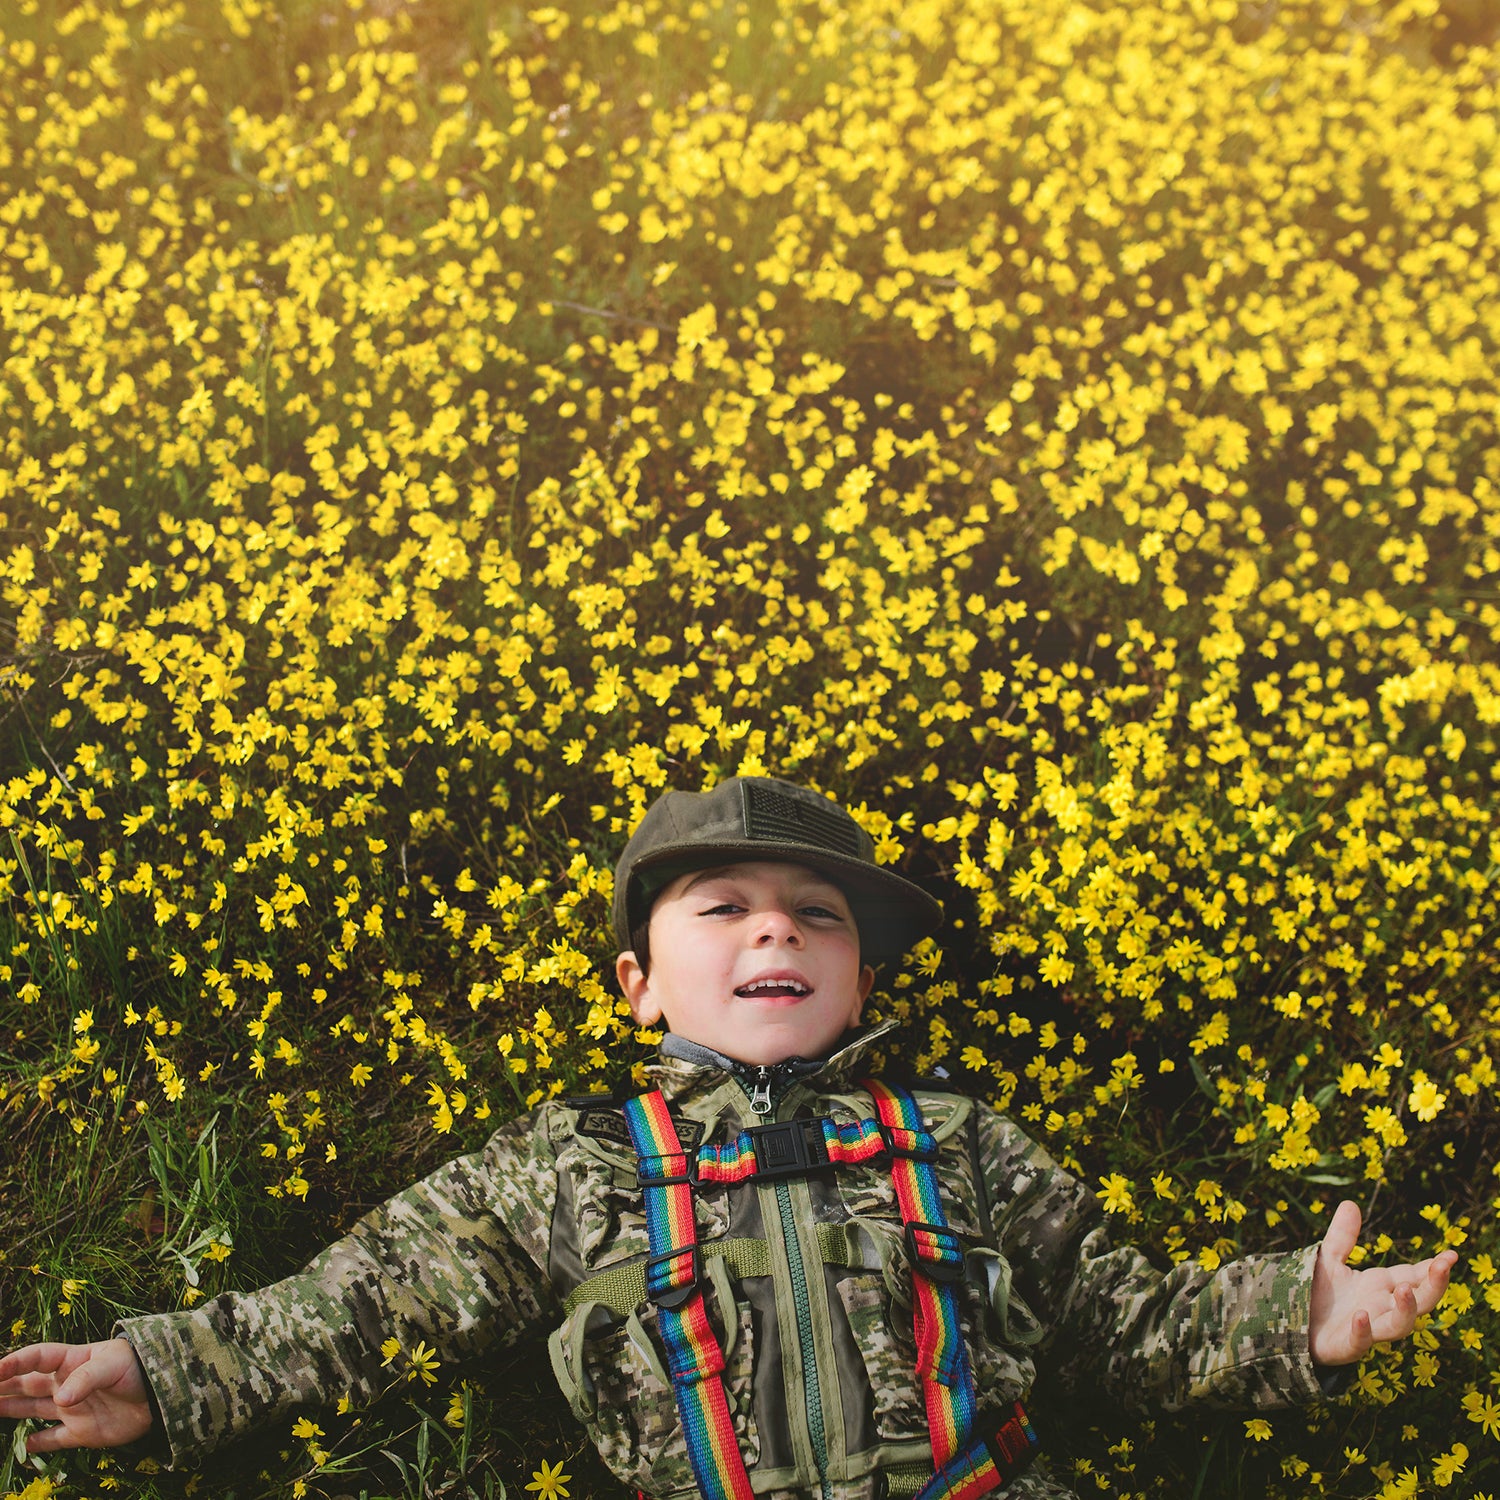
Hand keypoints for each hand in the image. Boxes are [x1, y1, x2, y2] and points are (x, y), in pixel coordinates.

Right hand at [0, 1339, 153, 1452]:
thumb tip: (61, 1399)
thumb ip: (88, 1378)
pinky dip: (38, 1444)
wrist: (166, 1393)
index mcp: (74, 1360)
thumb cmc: (140, 1367)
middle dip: (2, 1387)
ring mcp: (73, 1408)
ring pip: (33, 1410)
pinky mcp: (82, 1432)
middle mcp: (67, 1384)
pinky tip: (23, 1446)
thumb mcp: (115, 1364)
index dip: (13, 1363)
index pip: (37, 1358)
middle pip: (27, 1385)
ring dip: (10, 1410)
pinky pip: (54, 1439)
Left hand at [1309, 1200, 1457, 1366]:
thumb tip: (1350, 1203)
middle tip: (1443, 1267)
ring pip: (1398, 1326)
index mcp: (1380, 1286)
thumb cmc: (1317, 1294)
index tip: (1452, 1254)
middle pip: (1417, 1301)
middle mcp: (1380, 1308)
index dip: (1433, 1268)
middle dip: (1433, 1286)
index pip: (1414, 1276)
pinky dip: (1362, 1332)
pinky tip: (1361, 1316)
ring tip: (1405, 1289)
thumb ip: (1341, 1236)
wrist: (1293, 1326)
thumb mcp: (1328, 1259)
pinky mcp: (1344, 1346)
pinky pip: (1358, 1342)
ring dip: (1406, 1310)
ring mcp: (1366, 1329)